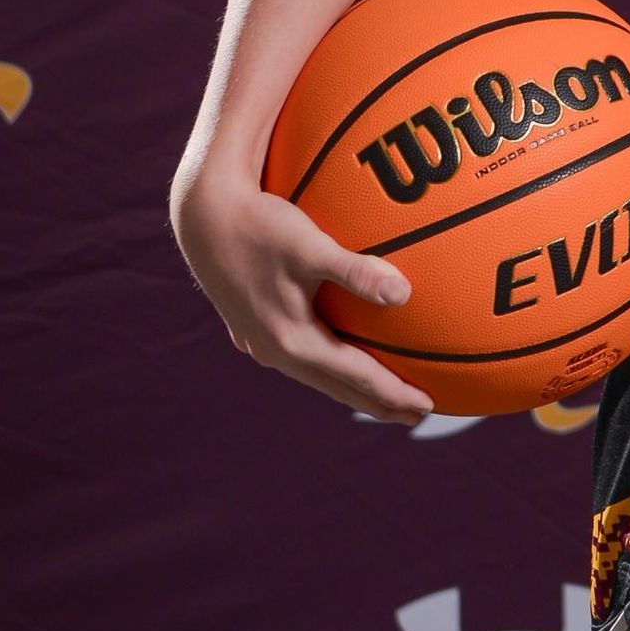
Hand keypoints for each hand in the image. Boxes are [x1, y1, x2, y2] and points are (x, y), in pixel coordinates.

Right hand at [171, 170, 434, 425]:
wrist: (201, 215)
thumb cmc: (259, 225)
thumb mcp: (310, 245)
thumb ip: (357, 271)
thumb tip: (405, 294)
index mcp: (292, 340)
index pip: (355, 376)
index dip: (392, 393)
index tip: (427, 407)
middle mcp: (274, 349)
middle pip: (337, 386)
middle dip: (377, 402)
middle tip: (416, 415)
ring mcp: (259, 341)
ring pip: (316, 373)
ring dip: (351, 386)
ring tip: (382, 394)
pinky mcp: (251, 325)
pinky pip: (299, 354)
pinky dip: (327, 363)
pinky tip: (334, 355)